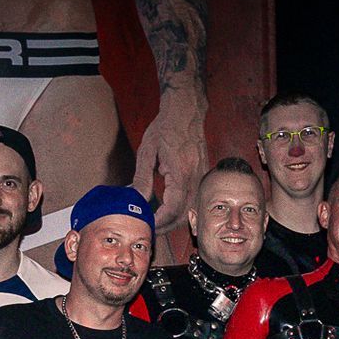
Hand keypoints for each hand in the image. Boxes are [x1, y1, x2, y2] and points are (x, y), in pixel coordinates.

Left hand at [132, 84, 207, 221]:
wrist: (186, 110)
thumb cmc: (166, 127)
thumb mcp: (147, 151)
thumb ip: (142, 178)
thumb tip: (136, 199)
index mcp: (180, 172)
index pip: (172, 209)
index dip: (159, 222)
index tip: (147, 225)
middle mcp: (195, 177)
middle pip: (184, 215)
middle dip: (167, 226)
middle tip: (151, 228)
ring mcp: (202, 177)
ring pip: (191, 210)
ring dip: (175, 220)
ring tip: (158, 221)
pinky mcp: (203, 175)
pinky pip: (194, 200)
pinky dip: (182, 210)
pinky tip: (169, 209)